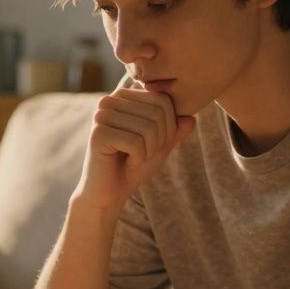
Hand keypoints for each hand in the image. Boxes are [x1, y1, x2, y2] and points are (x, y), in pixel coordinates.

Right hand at [74, 88, 194, 211]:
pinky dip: (138, 159)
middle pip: (157, 114)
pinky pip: (135, 143)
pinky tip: (124, 162)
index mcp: (123, 96)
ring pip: (148, 128)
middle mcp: (109, 100)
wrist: (109, 192)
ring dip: (148, 151)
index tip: (152, 143)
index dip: (168, 127)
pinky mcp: (98, 134)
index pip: (163, 100)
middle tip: (142, 153)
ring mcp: (101, 116)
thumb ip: (175, 130)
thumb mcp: (160, 145)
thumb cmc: (133, 165)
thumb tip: (191, 119)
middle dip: (158, 141)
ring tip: (132, 157)